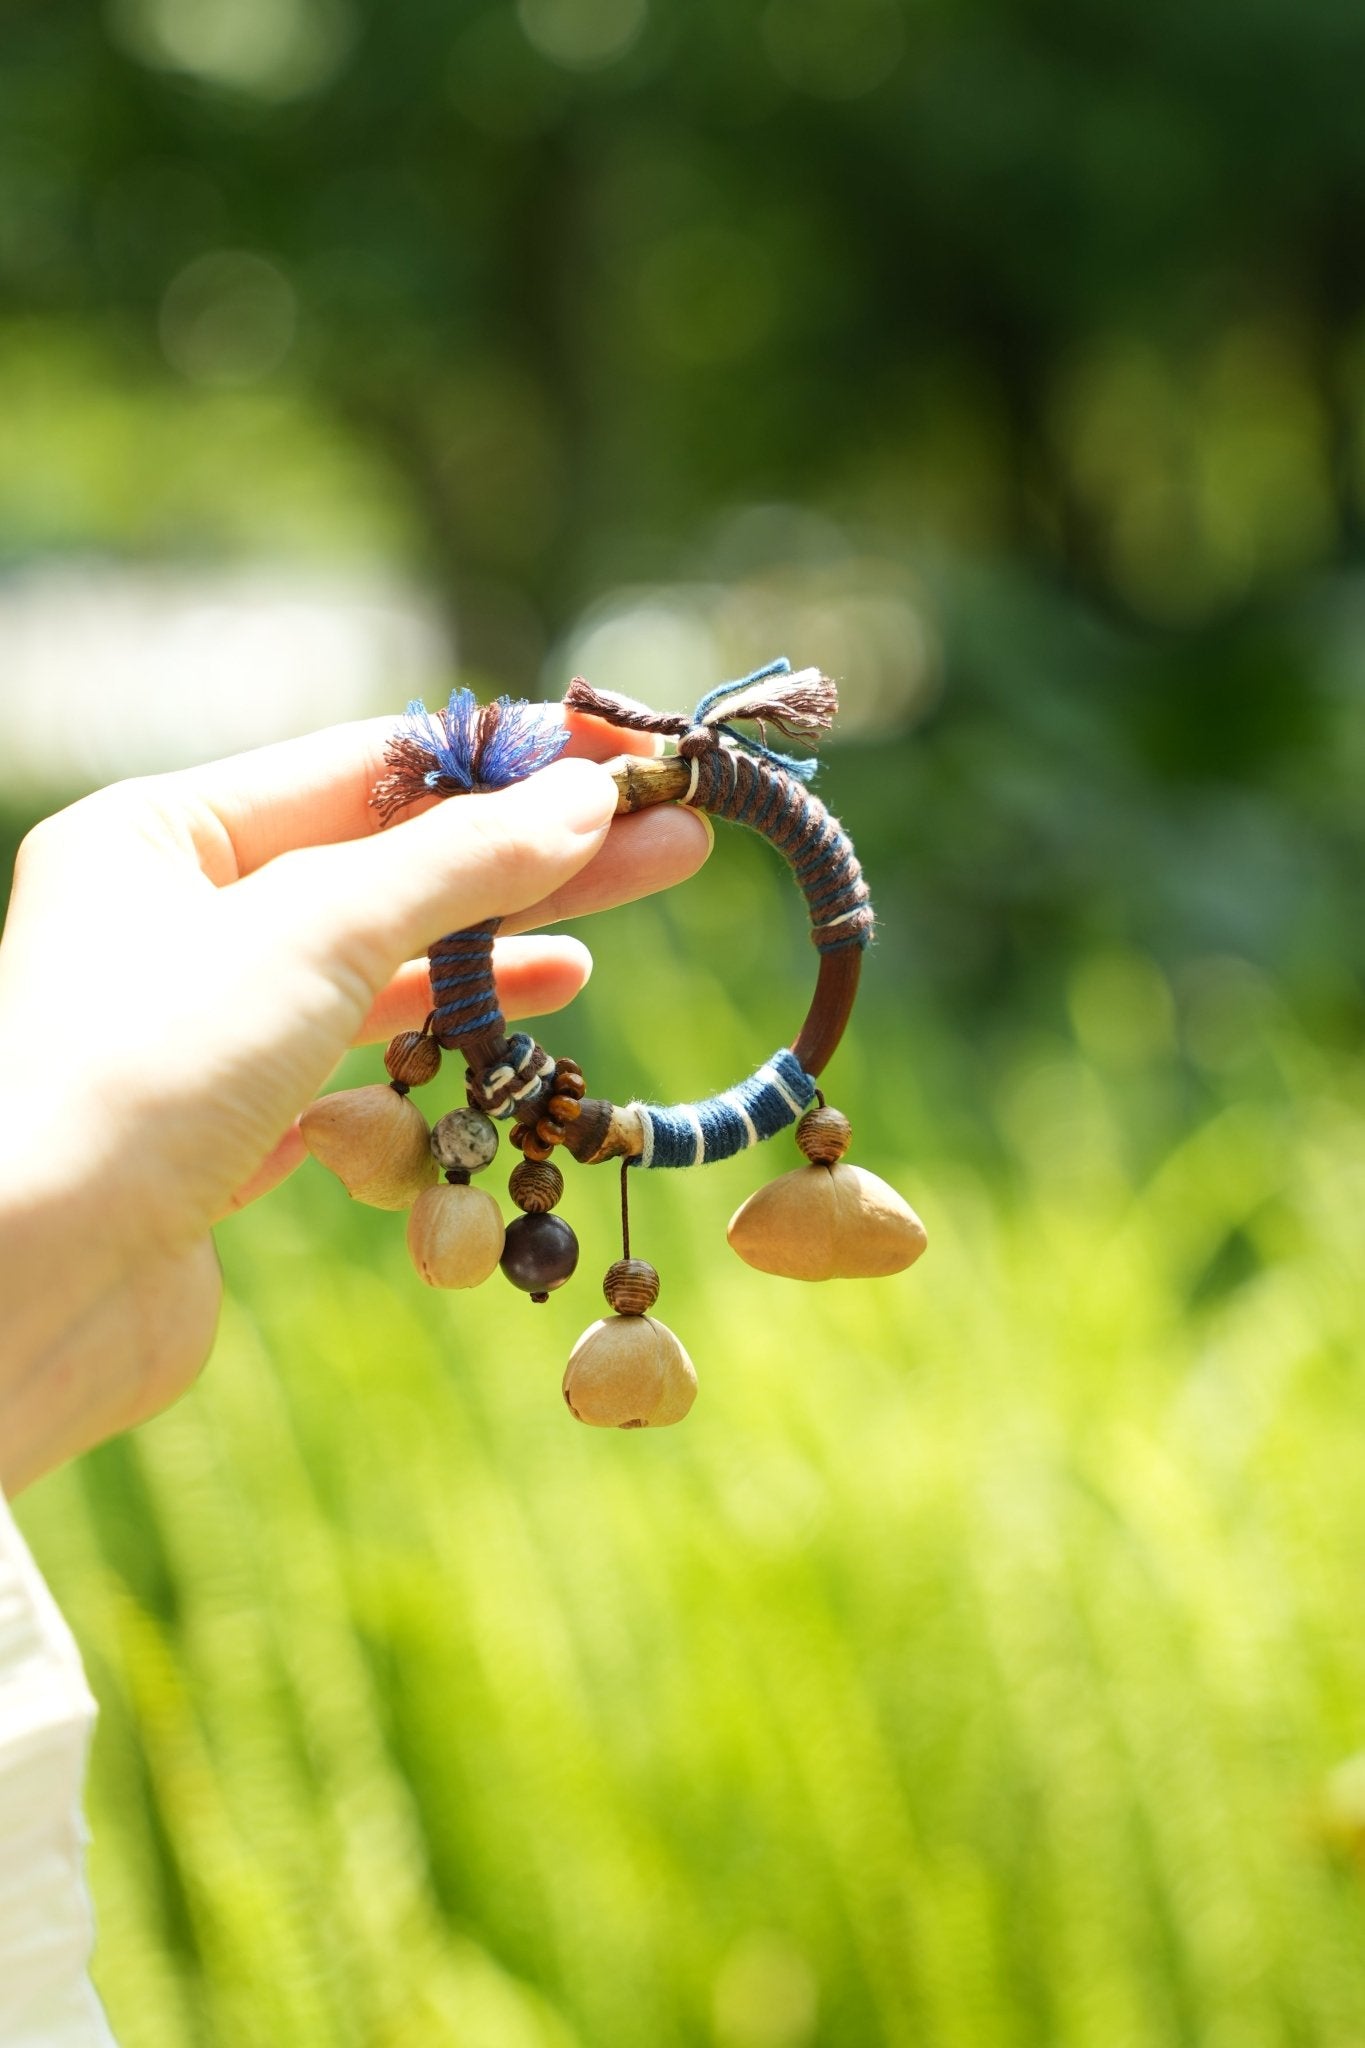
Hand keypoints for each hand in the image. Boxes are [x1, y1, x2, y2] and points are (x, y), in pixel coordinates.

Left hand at [0, 711, 709, 1490]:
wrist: (32, 1286)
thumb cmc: (149, 1069)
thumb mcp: (317, 929)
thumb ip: (460, 862)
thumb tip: (589, 797)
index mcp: (159, 832)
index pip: (364, 767)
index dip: (504, 761)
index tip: (623, 760)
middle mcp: (173, 918)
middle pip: (387, 864)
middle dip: (529, 854)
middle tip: (668, 837)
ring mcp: (203, 1026)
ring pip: (379, 964)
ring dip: (498, 946)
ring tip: (612, 923)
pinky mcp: (230, 1126)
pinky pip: (359, 1058)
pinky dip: (443, 1039)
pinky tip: (530, 1020)